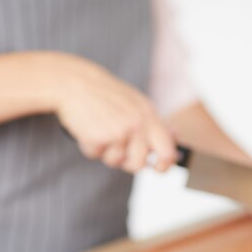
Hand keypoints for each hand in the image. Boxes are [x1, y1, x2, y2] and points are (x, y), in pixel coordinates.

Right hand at [50, 54, 176, 172]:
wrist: (74, 82)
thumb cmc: (105, 94)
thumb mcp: (137, 103)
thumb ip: (156, 123)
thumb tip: (176, 137)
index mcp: (149, 115)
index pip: (167, 151)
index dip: (164, 165)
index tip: (157, 168)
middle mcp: (137, 124)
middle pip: (140, 163)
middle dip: (129, 163)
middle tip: (118, 151)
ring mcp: (118, 131)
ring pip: (116, 162)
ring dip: (107, 153)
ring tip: (101, 132)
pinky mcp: (99, 137)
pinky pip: (97, 156)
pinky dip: (90, 147)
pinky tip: (88, 129)